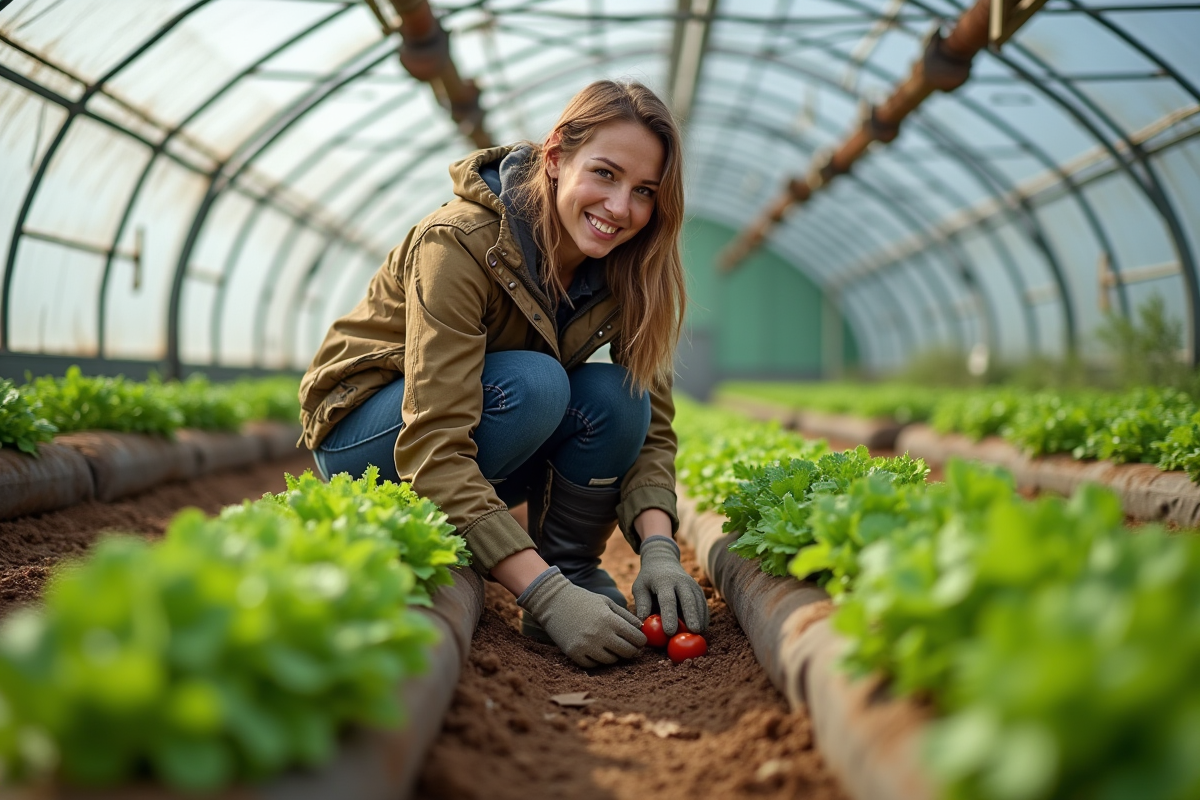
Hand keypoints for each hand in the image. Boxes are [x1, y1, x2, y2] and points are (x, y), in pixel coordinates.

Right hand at [518, 568, 646, 667]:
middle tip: (630, 646)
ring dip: (614, 654)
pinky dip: (598, 659)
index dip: (641, 640)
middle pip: (627, 652)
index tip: (639, 640)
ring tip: (610, 645)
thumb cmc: (584, 600)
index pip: (636, 638)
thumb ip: (626, 616)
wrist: (554, 602)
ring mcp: (586, 646)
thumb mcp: (607, 603)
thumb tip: (641, 630)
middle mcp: (599, 634)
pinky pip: (594, 665)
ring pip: (612, 661)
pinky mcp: (574, 654)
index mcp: (610, 619)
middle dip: (632, 650)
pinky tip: (596, 649)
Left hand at [632, 536, 708, 634]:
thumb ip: (642, 604)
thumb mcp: (640, 587)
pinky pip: (703, 603)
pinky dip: (704, 616)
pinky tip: (702, 628)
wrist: (663, 560)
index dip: (669, 616)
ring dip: (700, 618)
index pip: (668, 600)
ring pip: (698, 602)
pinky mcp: (698, 589)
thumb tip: (642, 625)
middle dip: (692, 616)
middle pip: (688, 600)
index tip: (669, 632)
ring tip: (699, 634)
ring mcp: (692, 584)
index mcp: (664, 581)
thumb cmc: (648, 579)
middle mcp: (680, 581)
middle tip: (694, 632)